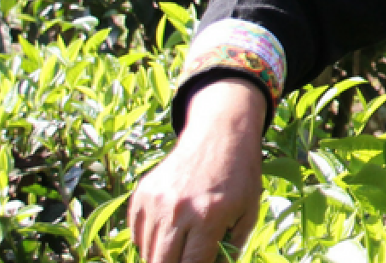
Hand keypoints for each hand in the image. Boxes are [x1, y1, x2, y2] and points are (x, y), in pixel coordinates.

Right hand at [129, 79, 267, 262]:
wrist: (219, 135)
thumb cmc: (239, 178)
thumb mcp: (248, 214)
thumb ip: (230, 250)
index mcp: (208, 217)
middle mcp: (178, 210)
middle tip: (187, 257)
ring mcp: (156, 201)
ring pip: (147, 251)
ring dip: (161, 255)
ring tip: (181, 244)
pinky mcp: (142, 193)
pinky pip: (137, 233)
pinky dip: (149, 240)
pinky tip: (168, 231)